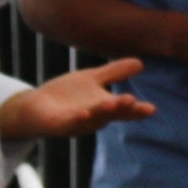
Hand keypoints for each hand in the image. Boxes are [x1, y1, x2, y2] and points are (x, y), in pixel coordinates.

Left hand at [0, 58, 154, 141]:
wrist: (35, 107)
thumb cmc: (66, 95)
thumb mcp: (92, 79)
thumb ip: (115, 73)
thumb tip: (141, 63)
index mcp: (105, 107)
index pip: (125, 109)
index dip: (137, 110)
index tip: (152, 108)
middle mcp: (95, 117)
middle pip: (112, 114)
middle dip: (122, 109)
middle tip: (134, 102)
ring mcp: (77, 122)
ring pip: (93, 117)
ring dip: (102, 112)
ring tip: (112, 104)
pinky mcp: (59, 124)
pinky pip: (69, 122)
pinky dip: (77, 119)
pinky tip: (83, 113)